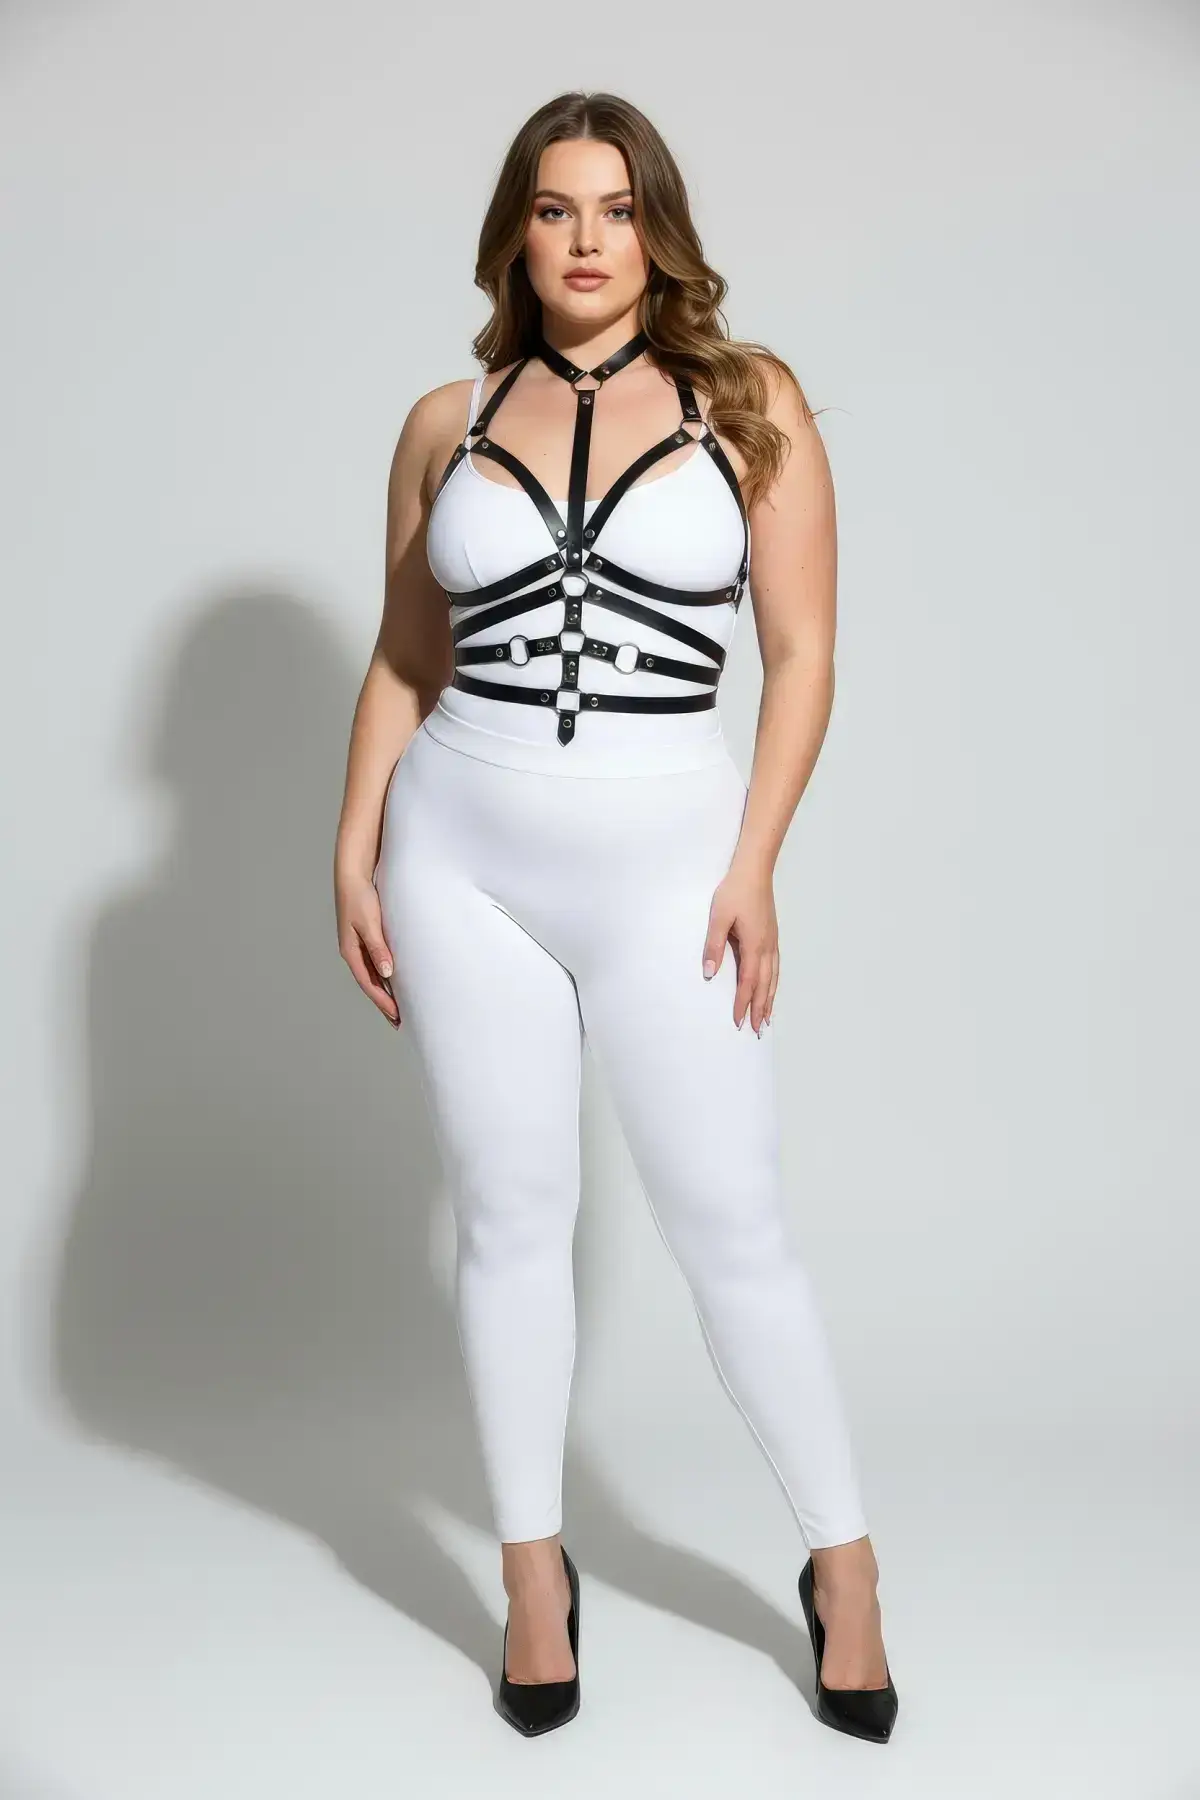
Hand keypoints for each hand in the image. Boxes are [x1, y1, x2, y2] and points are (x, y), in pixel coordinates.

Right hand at [337, 865, 399, 1026]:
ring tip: (397, 1007)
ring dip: (384, 991)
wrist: (353, 874)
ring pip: (372, 975)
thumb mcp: (370, 923)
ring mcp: (358, 945)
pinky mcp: (365, 937)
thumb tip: (387, 973)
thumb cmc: (360, 896)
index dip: (383, 1001)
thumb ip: (378, 948)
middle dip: (383, 1003)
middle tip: (398, 1021)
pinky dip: (383, 976)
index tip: (397, 1016)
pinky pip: (374, 963)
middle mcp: (352, 951)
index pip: (368, 983)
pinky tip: (393, 981)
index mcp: (350, 951)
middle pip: (369, 983)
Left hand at [701, 861, 778, 1033]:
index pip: (748, 982)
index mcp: (753, 945)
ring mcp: (772, 941)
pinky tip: (772, 986)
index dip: (743, 1003)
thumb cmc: (735, 891)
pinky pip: (776, 966)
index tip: (738, 1021)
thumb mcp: (718, 917)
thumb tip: (708, 973)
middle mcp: (767, 947)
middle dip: (760, 1009)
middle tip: (758, 1030)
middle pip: (765, 985)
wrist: (755, 870)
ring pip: (773, 977)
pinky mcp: (772, 935)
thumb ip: (713, 946)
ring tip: (768, 1018)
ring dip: (770, 999)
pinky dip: (774, 982)